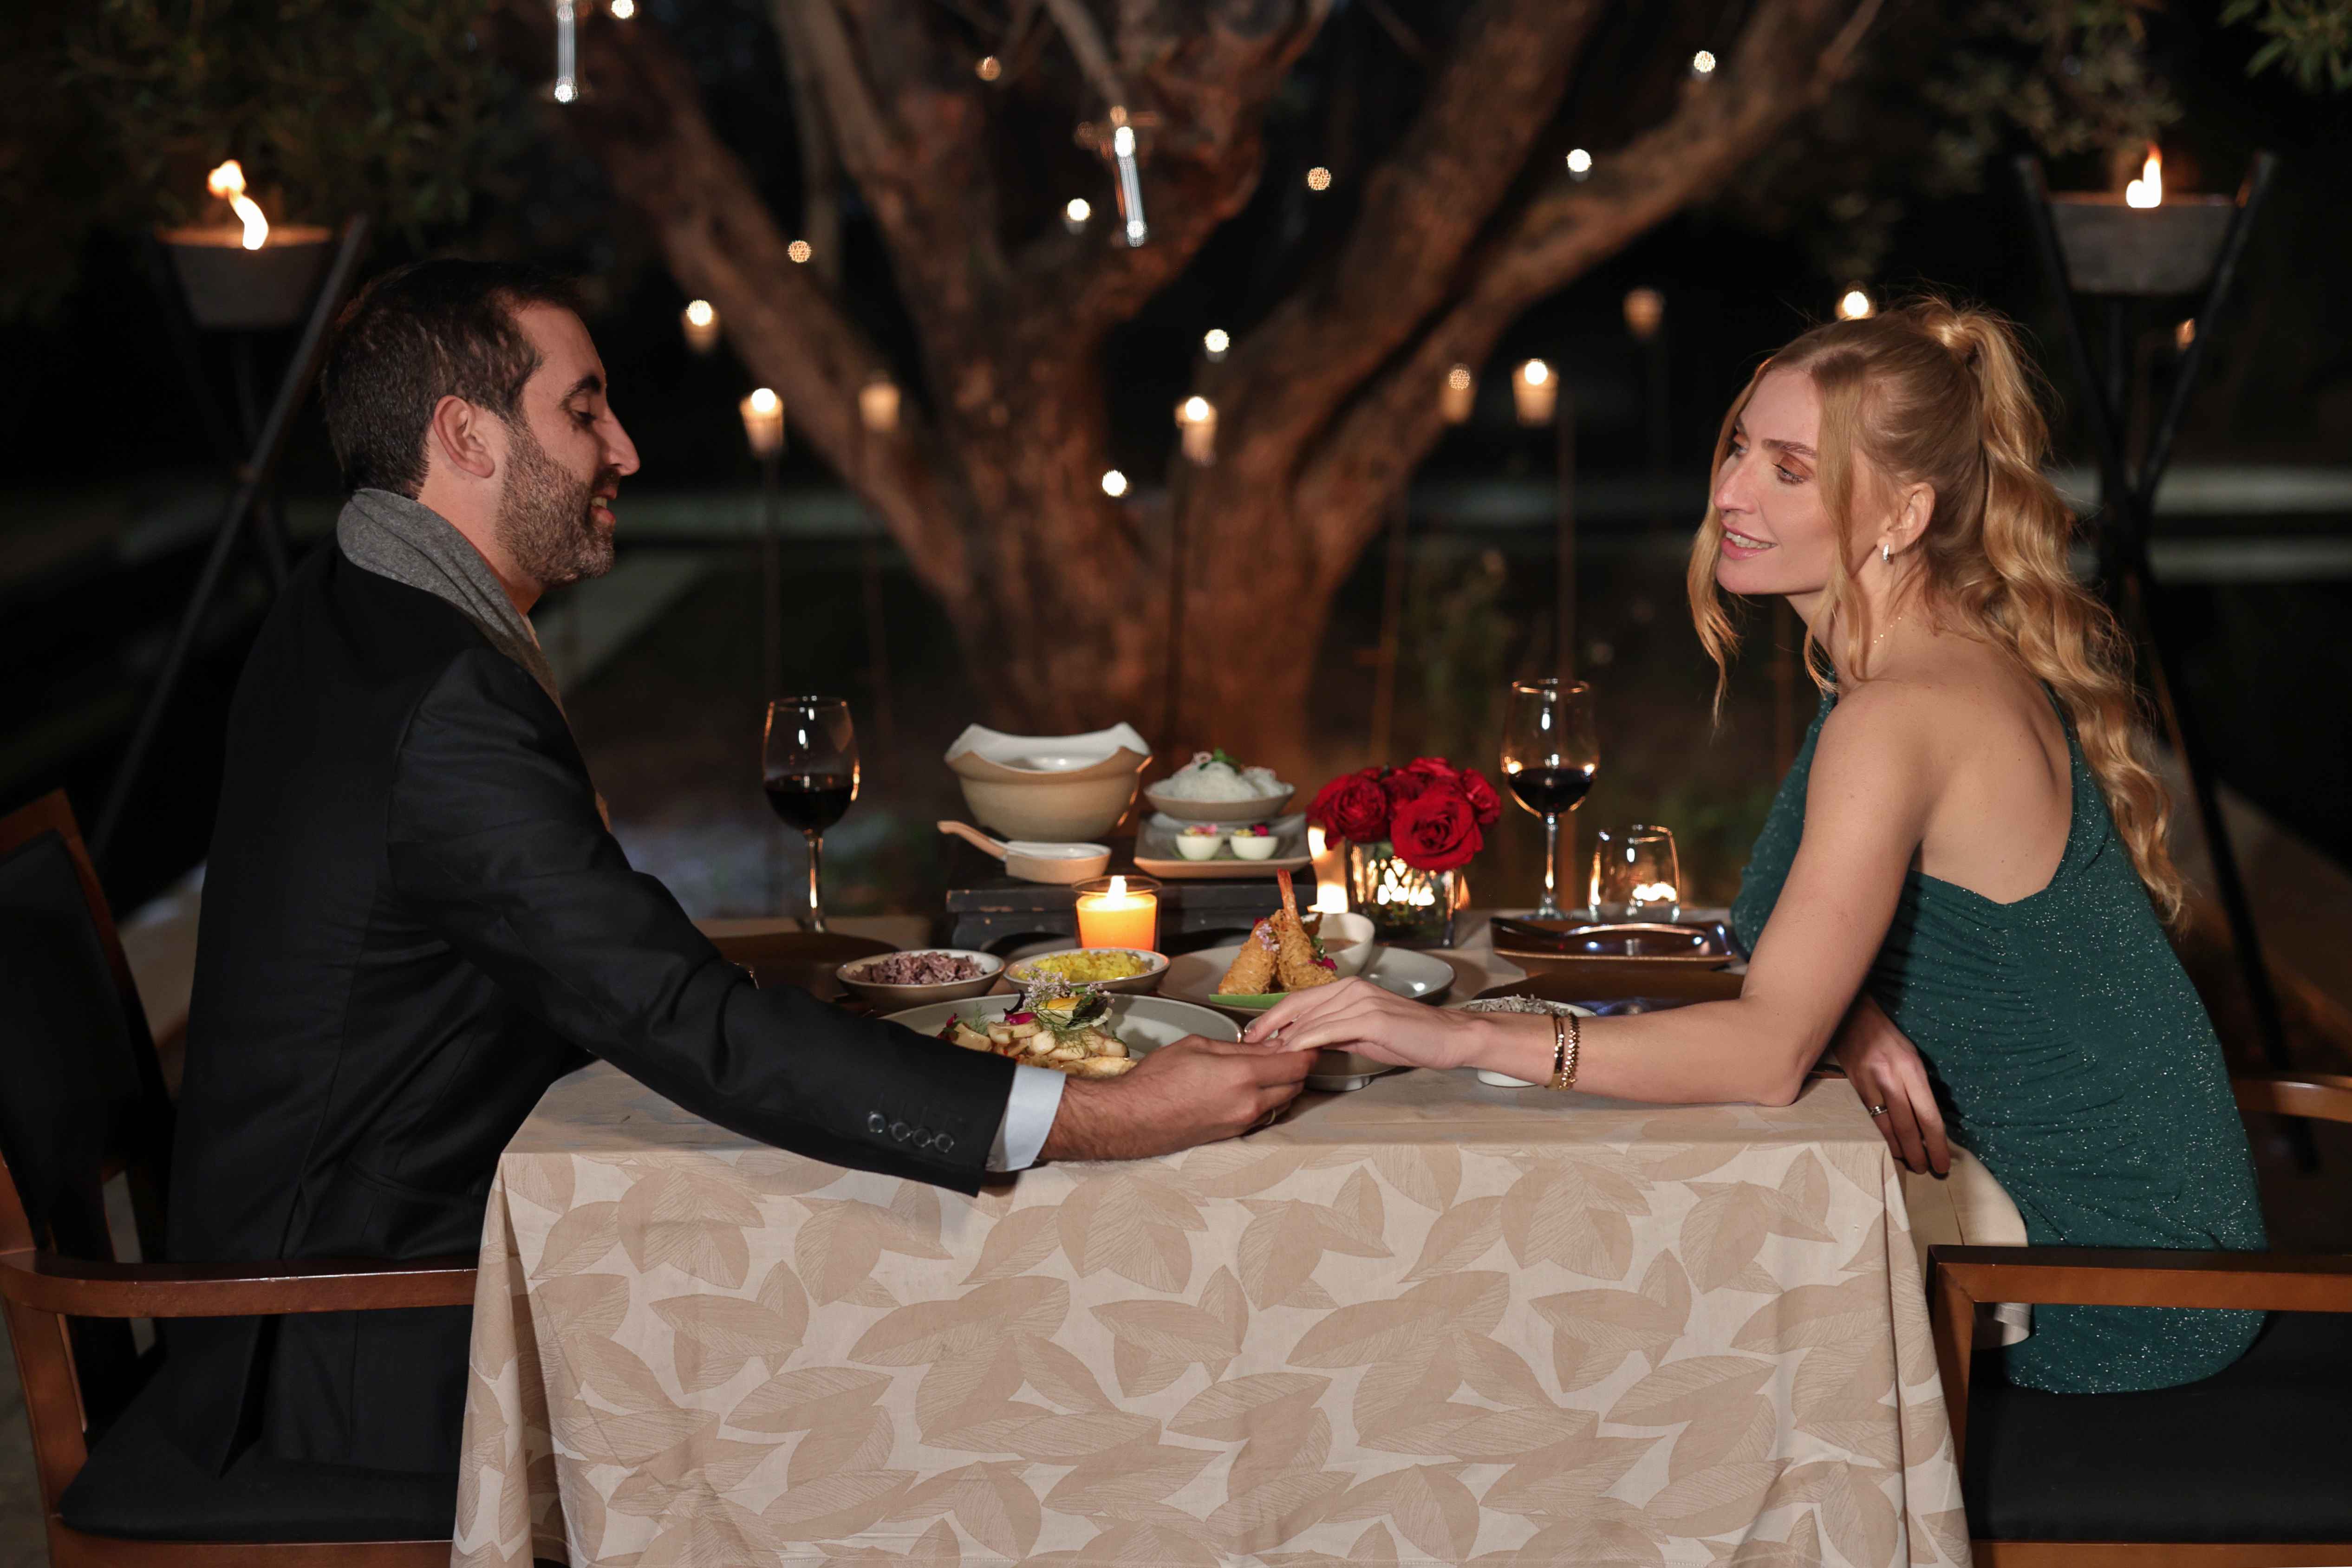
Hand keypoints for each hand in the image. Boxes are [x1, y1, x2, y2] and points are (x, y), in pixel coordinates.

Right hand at [1039, 1036, 1312, 1159]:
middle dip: (1297, 1067)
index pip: (1296, 1065)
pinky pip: (1265, 1115)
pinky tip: (1252, 1086)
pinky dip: (1269, 1099)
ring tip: (1269, 1067)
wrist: (1132, 1119)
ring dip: (1284, 1084)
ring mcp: (1243, 1123)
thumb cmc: (1158, 1078)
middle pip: (1296, 1085)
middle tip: (1287, 1050)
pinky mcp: (1234, 1135)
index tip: (1306, 1040)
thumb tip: (1268, 1046)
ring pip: (1283, 1102)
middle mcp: (1249, 1104)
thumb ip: (1238, 1048)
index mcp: (1242, 1077)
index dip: (1307, 1050)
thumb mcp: (1197, 1046)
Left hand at [1239, 977, 1486, 1071]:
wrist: (1449, 1039)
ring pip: (1310, 1019)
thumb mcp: (1364, 1034)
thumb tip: (1304, 1043)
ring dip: (1283, 1038)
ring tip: (1264, 1055)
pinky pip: (1329, 1030)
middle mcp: (1351, 989)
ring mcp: (1361, 1001)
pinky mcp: (1371, 1018)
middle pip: (1298, 1006)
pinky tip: (1291, 1053)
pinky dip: (1306, 1041)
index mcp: (1348, 989)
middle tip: (1247, 1045)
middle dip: (1269, 1027)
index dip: (1272, 1017)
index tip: (1253, 1035)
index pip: (1299, 1000)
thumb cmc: (1409, 1038)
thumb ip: (1335, 1033)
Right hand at [1833, 995, 1948, 1176]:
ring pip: (1886, 1127)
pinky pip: (1869, 1118)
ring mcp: (1870, 1083)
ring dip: (1899, 1150)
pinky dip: (1881, 1136)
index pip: (1928, 1115)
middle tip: (1927, 1169)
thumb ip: (1918, 1084)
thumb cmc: (1886, 1035)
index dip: (1936, 1143)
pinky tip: (1888, 1146)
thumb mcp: (1911, 1054)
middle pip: (1908, 1126)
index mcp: (1911, 1068)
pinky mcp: (1854, 1087)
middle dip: (1919, 1153)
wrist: (1851, 1015)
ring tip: (1909, 1163)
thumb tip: (1926, 1117)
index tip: (1942, 1162)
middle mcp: (1891, 1078)